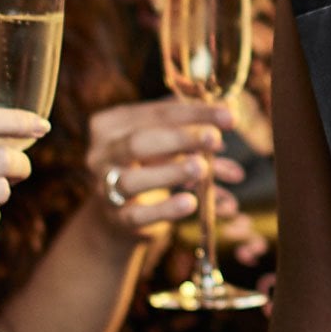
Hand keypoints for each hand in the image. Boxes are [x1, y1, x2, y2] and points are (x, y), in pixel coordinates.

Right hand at [86, 99, 240, 233]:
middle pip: (138, 142)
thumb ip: (193, 127)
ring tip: (202, 168)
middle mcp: (102, 154)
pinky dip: (166, 210)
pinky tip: (191, 203)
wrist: (124, 212)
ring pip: (132, 180)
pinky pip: (138, 215)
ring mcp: (104, 187)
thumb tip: (229, 114)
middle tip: (214, 138)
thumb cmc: (151, 164)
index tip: (228, 116)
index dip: (194, 113)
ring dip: (170, 173)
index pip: (156, 113)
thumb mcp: (167, 140)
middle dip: (179, 139)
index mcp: (113, 124)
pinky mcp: (117, 218)